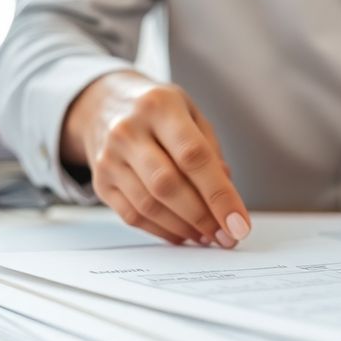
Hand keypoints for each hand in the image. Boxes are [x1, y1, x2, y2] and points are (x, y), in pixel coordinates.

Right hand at [62, 71, 250, 247]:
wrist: (103, 104)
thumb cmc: (157, 110)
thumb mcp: (190, 112)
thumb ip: (210, 151)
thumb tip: (226, 197)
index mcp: (159, 106)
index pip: (194, 156)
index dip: (220, 195)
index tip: (239, 223)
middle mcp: (129, 130)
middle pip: (168, 185)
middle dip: (203, 218)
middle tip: (226, 236)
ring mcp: (109, 157)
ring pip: (149, 206)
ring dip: (184, 228)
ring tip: (207, 235)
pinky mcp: (101, 181)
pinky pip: (133, 216)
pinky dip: (162, 230)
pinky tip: (181, 233)